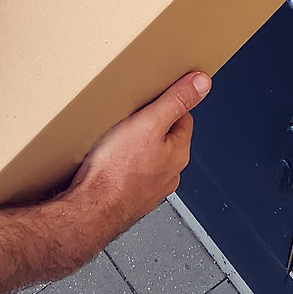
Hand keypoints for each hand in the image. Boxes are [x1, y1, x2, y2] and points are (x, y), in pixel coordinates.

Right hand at [61, 72, 210, 243]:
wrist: (90, 211)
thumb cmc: (115, 172)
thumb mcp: (148, 123)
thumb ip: (176, 101)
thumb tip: (202, 82)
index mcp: (179, 154)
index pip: (183, 117)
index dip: (167, 103)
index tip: (152, 97)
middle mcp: (169, 174)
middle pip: (165, 137)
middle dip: (148, 126)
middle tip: (128, 117)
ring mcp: (149, 189)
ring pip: (146, 157)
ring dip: (134, 147)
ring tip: (114, 138)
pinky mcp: (129, 198)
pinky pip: (129, 173)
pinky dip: (120, 165)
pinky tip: (106, 161)